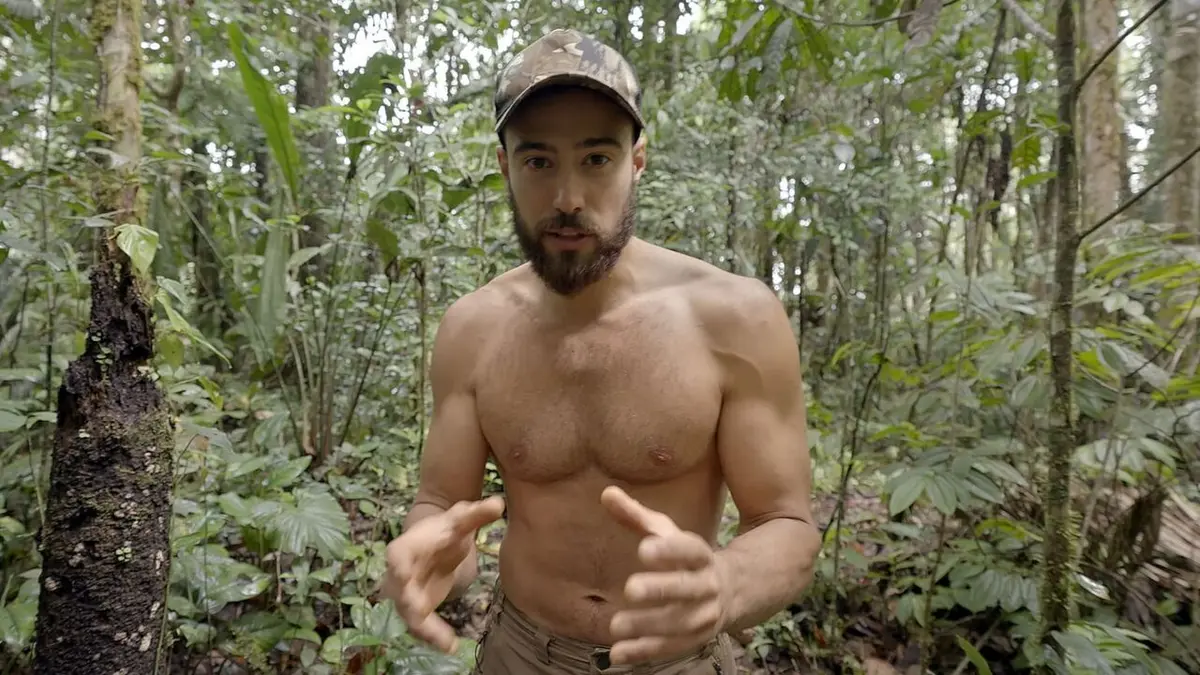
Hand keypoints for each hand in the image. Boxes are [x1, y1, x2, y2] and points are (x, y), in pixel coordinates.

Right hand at [382, 496, 504, 652]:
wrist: (435, 542)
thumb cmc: (446, 528)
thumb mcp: (461, 518)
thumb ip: (478, 513)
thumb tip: (499, 503)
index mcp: (408, 546)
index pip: (397, 554)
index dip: (397, 564)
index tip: (402, 573)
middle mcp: (400, 572)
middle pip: (400, 590)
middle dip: (408, 602)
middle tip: (419, 612)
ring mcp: (406, 593)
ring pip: (410, 615)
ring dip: (425, 629)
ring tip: (446, 642)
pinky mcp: (417, 608)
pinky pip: (422, 626)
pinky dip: (434, 637)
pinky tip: (451, 646)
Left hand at [600, 485, 729, 664]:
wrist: (732, 590)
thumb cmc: (686, 557)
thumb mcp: (665, 533)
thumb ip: (635, 516)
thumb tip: (605, 493)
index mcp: (700, 555)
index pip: (689, 550)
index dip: (669, 550)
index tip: (643, 550)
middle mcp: (707, 585)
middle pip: (687, 588)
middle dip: (660, 589)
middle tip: (630, 589)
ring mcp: (704, 615)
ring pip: (679, 623)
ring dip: (648, 626)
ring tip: (615, 625)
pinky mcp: (695, 640)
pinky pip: (670, 649)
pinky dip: (645, 652)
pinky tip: (617, 654)